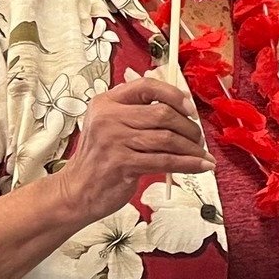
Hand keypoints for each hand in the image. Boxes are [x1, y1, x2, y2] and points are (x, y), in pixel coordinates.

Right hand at [55, 77, 211, 224]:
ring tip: (202, 154)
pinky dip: (189, 163)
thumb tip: (182, 105)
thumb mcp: (111, 125)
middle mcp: (108, 118)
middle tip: (198, 137)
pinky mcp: (122, 164)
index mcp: (106, 102)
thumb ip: (138, 112)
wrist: (76, 191)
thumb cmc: (100, 157)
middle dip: (188, 126)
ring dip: (192, 148)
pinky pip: (165, 160)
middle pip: (163, 113)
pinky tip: (201, 165)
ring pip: (167, 138)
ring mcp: (114, 140)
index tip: (191, 108)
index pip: (147, 87)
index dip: (174, 95)